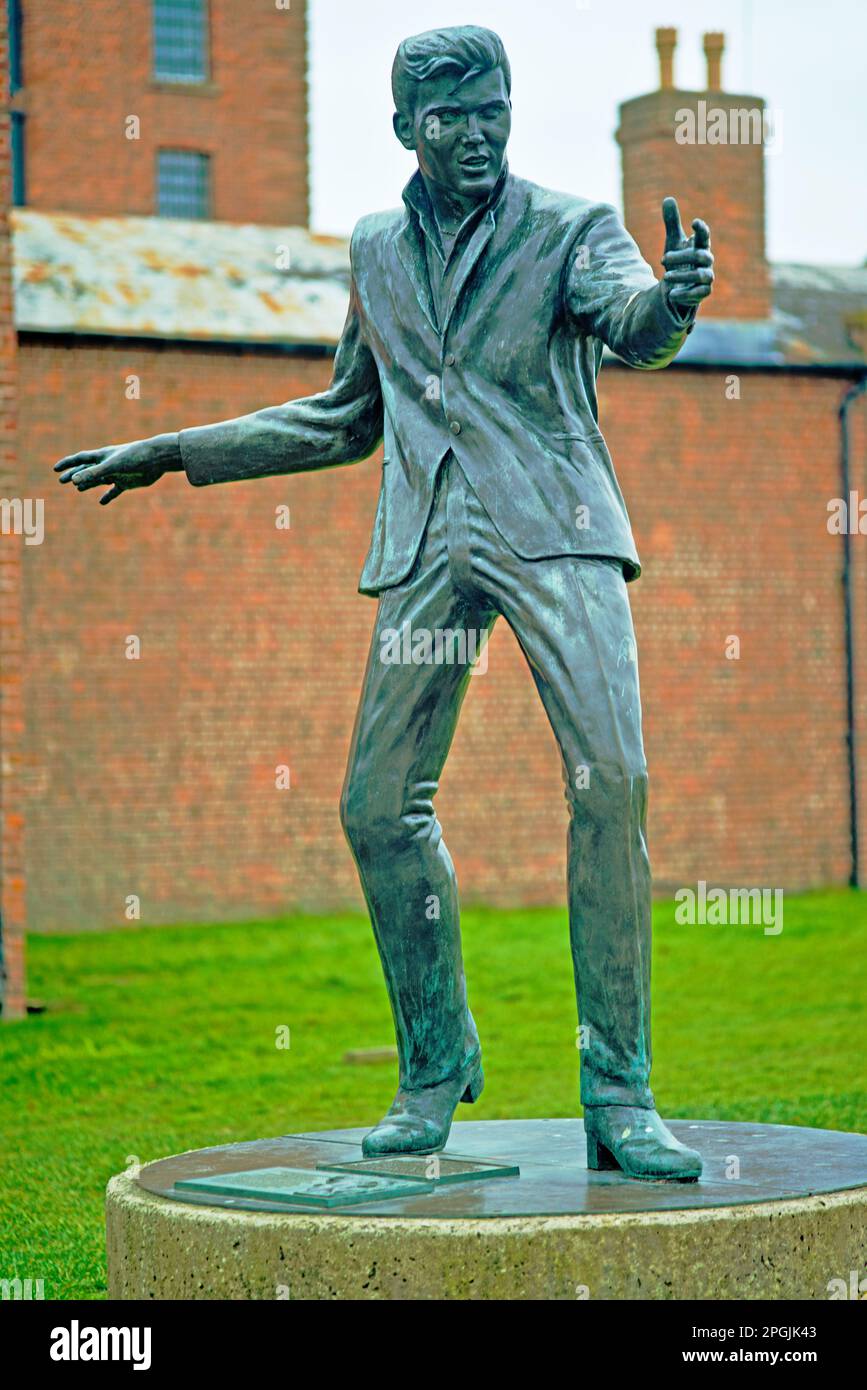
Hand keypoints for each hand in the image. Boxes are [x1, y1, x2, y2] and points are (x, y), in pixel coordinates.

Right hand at [54, 433, 181, 504]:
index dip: (67, 463)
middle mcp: (108, 464)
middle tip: (61, 481)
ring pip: (98, 479)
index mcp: (102, 456)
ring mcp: (117, 473)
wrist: (157, 459)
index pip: (80, 459)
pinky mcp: (127, 482)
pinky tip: (102, 503)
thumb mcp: (111, 467)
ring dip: (88, 483)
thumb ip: (93, 473)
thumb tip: (74, 481)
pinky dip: (107, 496)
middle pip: (87, 470)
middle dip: (74, 475)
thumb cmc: (134, 458)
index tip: (56, 469)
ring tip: (79, 489)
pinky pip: (114, 490)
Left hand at [660, 196, 713, 310]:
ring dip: (683, 276)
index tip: (694, 221)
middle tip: (662, 259)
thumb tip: (668, 199)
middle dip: (681, 257)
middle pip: (700, 256)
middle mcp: (706, 261)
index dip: (702, 229)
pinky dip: (685, 294)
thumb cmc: (678, 260)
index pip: (704, 236)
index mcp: (700, 246)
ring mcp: (706, 277)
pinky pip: (700, 294)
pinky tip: (671, 294)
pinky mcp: (703, 293)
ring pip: (701, 276)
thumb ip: (672, 222)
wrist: (677, 285)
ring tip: (665, 277)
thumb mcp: (673, 241)